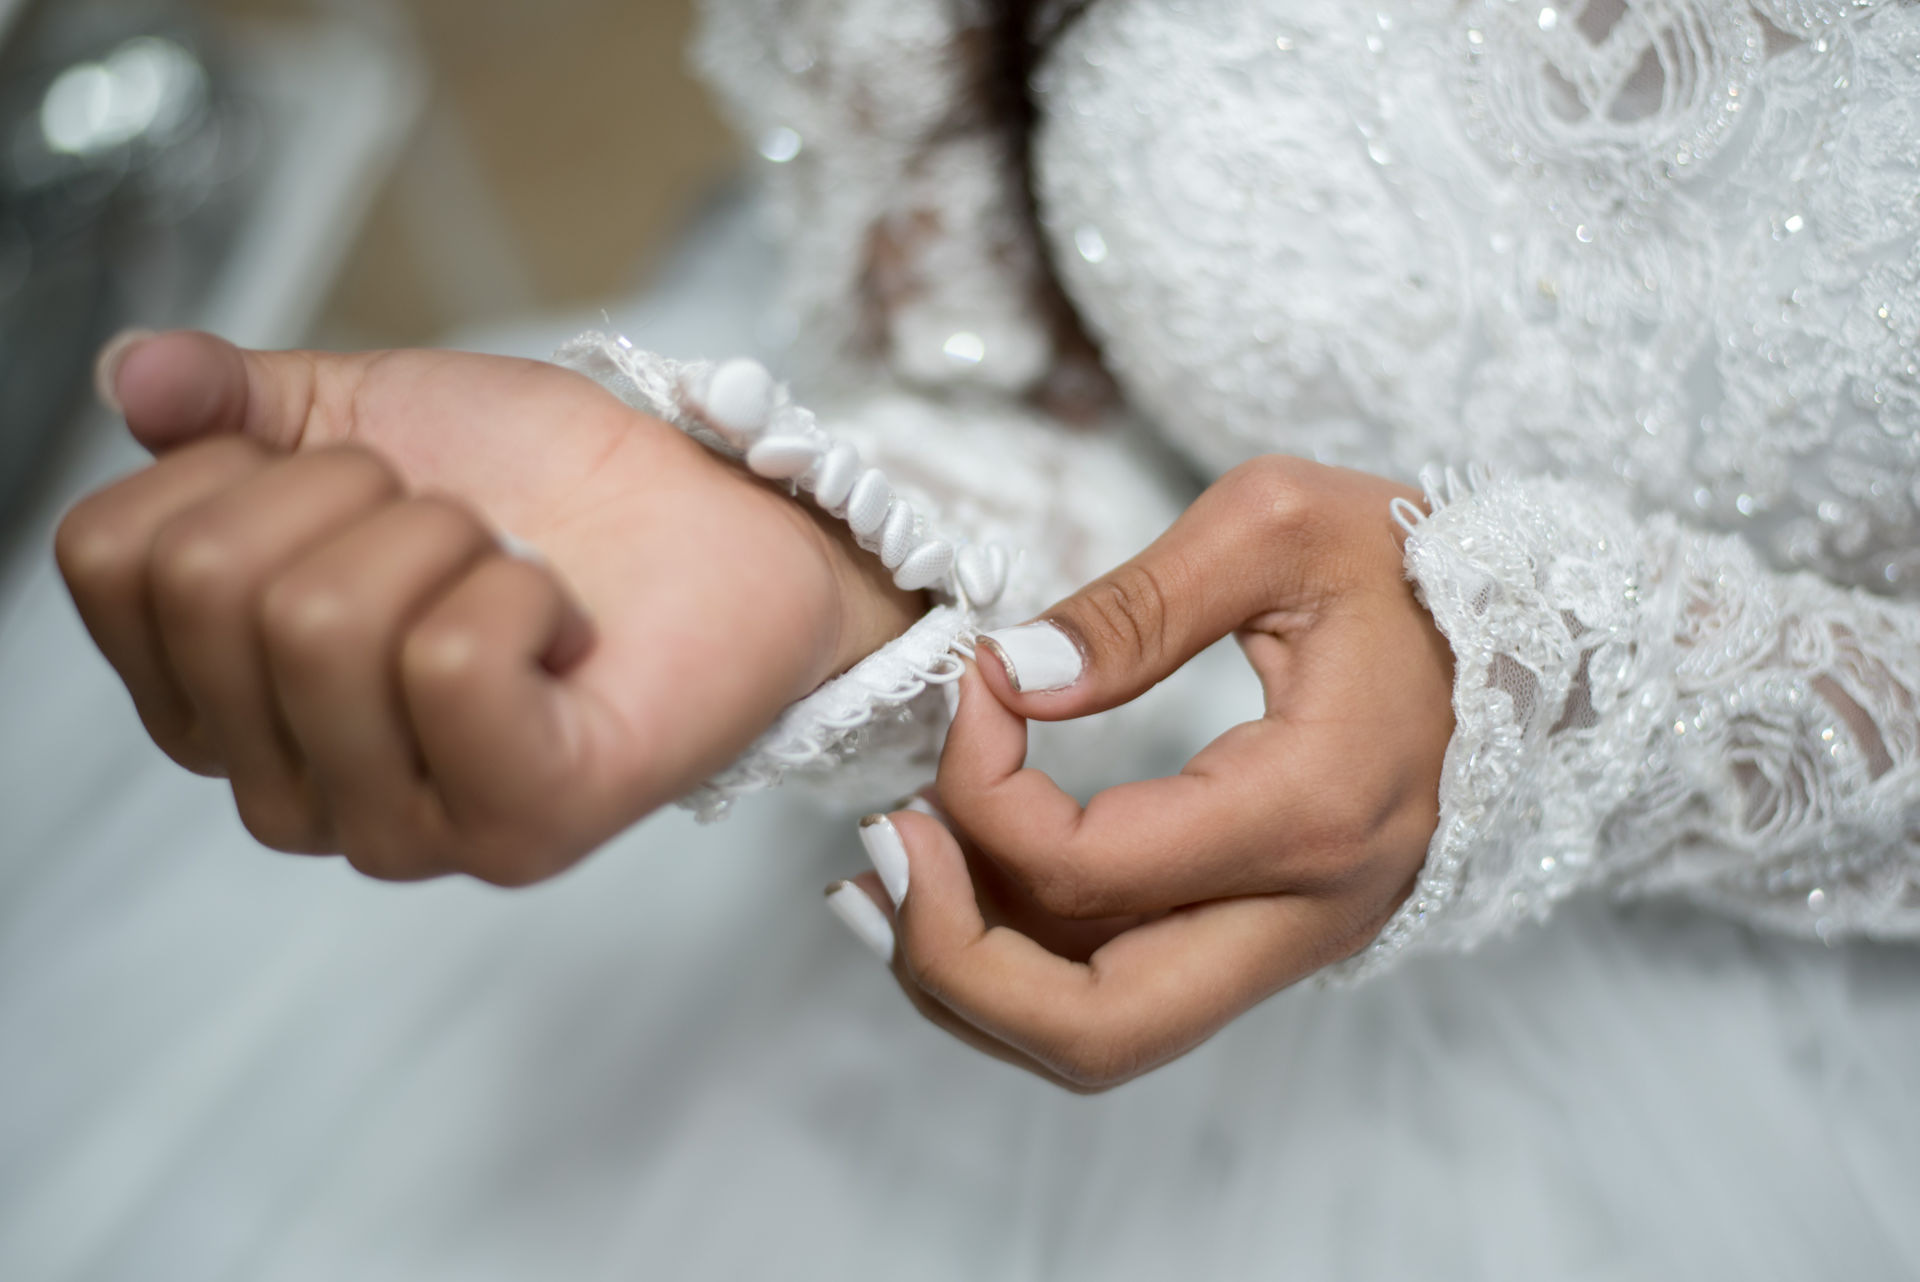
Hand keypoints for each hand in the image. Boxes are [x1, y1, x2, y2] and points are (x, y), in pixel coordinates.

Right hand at [57, 331, 919, 883]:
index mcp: (221, 695)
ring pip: (324, 621)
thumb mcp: (369, 417)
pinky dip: (522, 596)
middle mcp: (287, 788)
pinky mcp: (519, 827)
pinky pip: (450, 666)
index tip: (347, 479)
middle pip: (214, 584)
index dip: (231, 465)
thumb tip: (134, 374)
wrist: (721, 520)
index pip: (111, 558)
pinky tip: (561, 626)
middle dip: (358, 493)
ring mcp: (399, 828)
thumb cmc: (549, 489)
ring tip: (515, 573)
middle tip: (457, 524)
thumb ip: (236, 405)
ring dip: (448, 540)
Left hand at [833, 456, 1453, 1089]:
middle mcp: (1305, 913)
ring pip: (1102, 1038)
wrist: (1543, 644)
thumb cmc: (1413, 569)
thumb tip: (1013, 678)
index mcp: (1309, 808)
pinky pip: (1126, 997)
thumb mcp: (1278, 525)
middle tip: (878, 852)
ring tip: (882, 881)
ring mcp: (1291, 942)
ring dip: (973, 981)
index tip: (975, 685)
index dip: (982, 787)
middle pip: (1092, 1029)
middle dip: (953, 959)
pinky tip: (956, 892)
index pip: (1085, 868)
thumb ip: (1135, 604)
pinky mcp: (1270, 938)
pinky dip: (1023, 967)